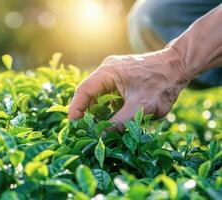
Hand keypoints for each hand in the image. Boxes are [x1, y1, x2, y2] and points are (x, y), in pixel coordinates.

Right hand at [68, 47, 190, 130]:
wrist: (179, 67)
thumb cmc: (162, 84)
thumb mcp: (141, 107)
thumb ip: (118, 123)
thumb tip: (100, 136)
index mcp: (107, 72)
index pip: (83, 91)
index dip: (76, 109)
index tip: (73, 125)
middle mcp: (107, 69)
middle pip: (89, 92)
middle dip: (86, 111)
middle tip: (84, 129)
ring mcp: (115, 72)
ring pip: (98, 93)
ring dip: (97, 109)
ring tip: (97, 126)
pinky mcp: (122, 77)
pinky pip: (108, 93)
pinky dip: (107, 106)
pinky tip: (112, 117)